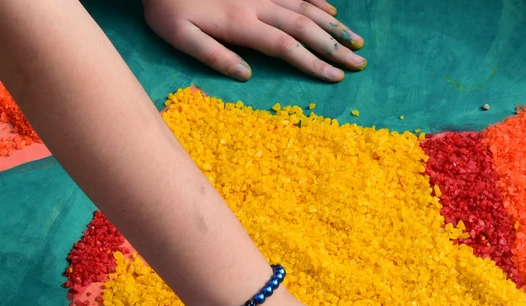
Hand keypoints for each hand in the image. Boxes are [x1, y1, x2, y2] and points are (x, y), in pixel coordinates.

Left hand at [142, 0, 365, 82]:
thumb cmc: (166, 8)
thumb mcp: (179, 36)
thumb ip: (213, 55)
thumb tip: (246, 75)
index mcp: (240, 23)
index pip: (285, 47)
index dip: (313, 63)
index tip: (336, 78)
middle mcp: (257, 3)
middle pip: (304, 27)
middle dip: (334, 46)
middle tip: (359, 63)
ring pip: (304, 6)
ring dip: (332, 24)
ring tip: (355, 40)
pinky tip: (330, 7)